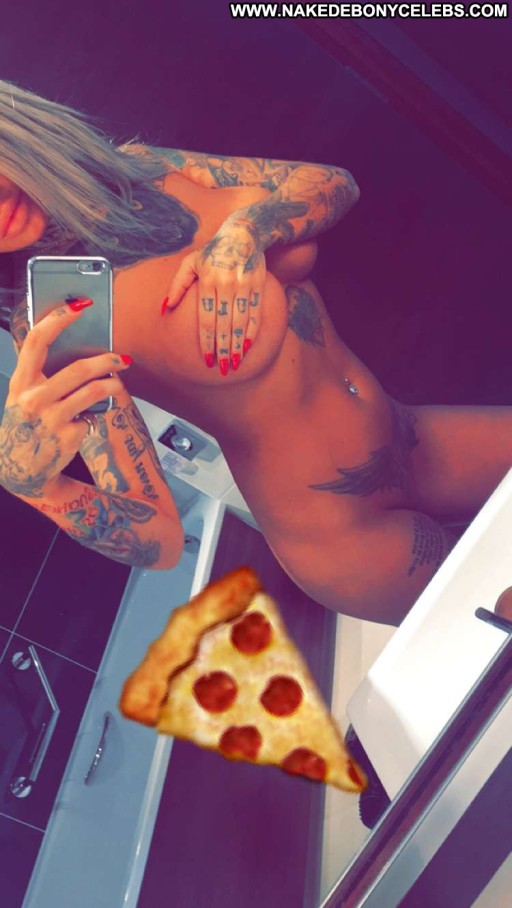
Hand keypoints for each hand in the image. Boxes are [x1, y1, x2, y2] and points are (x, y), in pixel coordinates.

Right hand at [0, 302, 131, 498]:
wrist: (20, 470)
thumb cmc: (26, 424)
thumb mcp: (24, 396)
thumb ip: (44, 375)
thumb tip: (83, 349)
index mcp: (20, 382)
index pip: (36, 341)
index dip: (58, 319)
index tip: (79, 304)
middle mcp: (33, 399)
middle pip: (77, 370)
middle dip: (105, 360)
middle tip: (122, 358)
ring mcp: (51, 419)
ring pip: (92, 392)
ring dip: (112, 385)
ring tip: (119, 382)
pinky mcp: (68, 436)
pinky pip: (91, 416)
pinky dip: (94, 415)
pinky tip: (87, 420)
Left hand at [163, 216, 265, 374]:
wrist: (243, 233)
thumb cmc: (212, 251)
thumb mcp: (190, 262)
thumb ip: (178, 285)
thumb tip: (165, 308)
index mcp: (207, 280)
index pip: (206, 318)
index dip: (206, 341)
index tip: (206, 360)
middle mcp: (226, 284)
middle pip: (223, 324)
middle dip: (222, 349)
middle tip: (222, 369)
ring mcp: (244, 285)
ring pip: (240, 321)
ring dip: (237, 345)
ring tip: (234, 363)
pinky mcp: (258, 285)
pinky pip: (255, 313)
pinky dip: (252, 331)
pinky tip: (248, 346)